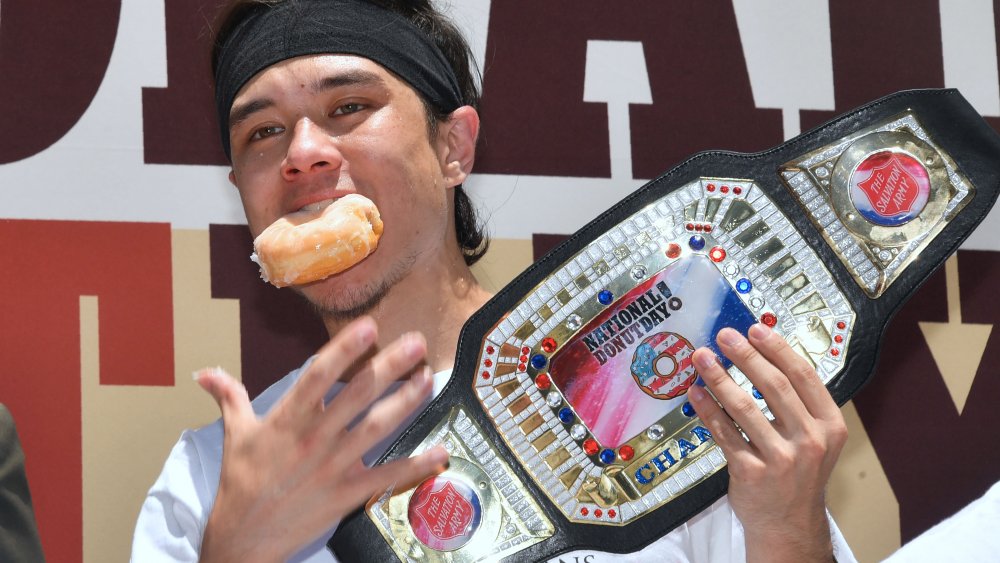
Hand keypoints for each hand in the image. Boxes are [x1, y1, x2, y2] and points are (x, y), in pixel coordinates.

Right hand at [195, 316, 447, 562]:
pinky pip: (387, 476)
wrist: (243, 539)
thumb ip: (228, 397)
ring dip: (407, 402)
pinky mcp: (347, 494)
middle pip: (358, 394)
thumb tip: (205, 372)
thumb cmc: (240, 483)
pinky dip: (416, 465)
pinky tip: (440, 451)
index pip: (318, 374)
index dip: (344, 349)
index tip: (370, 327)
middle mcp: (314, 437)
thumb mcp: (234, 435)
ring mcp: (333, 466)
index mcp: (287, 418)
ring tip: (429, 379)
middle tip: (417, 343)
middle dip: (390, 365)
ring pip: (377, 427)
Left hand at [688, 323, 846, 562]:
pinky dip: (707, 410)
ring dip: (719, 378)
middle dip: (746, 356)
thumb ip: (797, 402)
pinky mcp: (751, 473)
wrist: (789, 524)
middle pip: (774, 387)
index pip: (804, 377)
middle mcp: (810, 441)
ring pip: (744, 408)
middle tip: (724, 336)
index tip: (755, 329)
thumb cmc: (798, 473)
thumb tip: (762, 354)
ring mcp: (781, 459)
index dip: (777, 350)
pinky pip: (724, 433)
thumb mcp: (815, 438)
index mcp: (830, 425)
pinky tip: (696, 392)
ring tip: (702, 357)